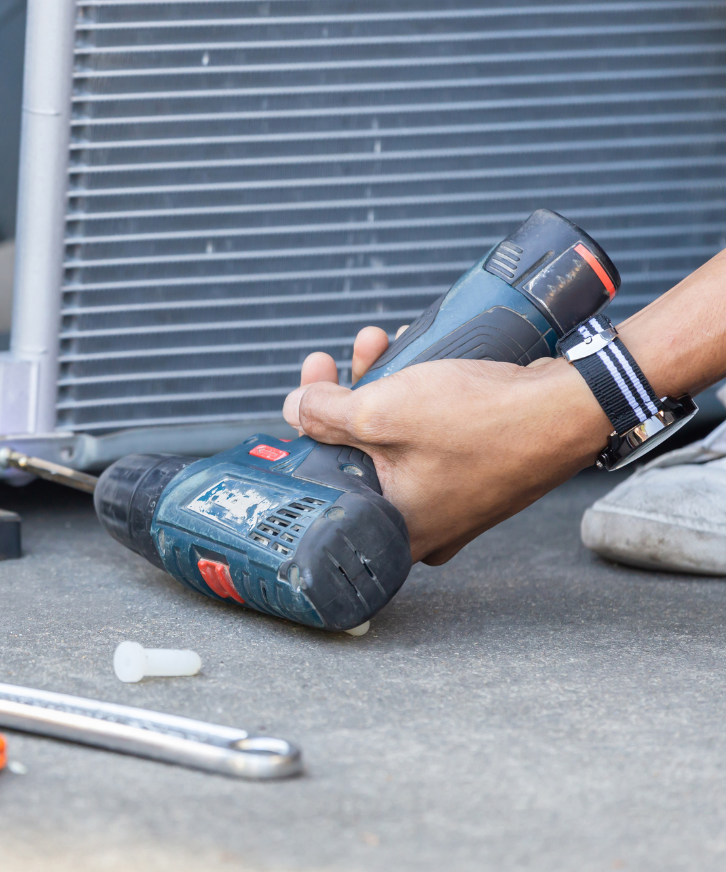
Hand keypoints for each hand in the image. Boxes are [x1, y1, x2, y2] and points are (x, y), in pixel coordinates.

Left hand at [282, 333, 610, 564]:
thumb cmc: (488, 423)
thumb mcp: (383, 413)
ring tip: (376, 342)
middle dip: (343, 396)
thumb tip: (297, 408)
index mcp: (396, 528)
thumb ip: (326, 414)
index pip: (327, 482)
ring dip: (378, 385)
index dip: (309, 430)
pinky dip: (415, 395)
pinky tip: (411, 355)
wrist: (574, 408)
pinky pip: (428, 433)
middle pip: (358, 455)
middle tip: (333, 362)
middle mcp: (424, 522)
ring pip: (394, 437)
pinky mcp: (476, 468)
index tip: (307, 392)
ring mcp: (453, 497)